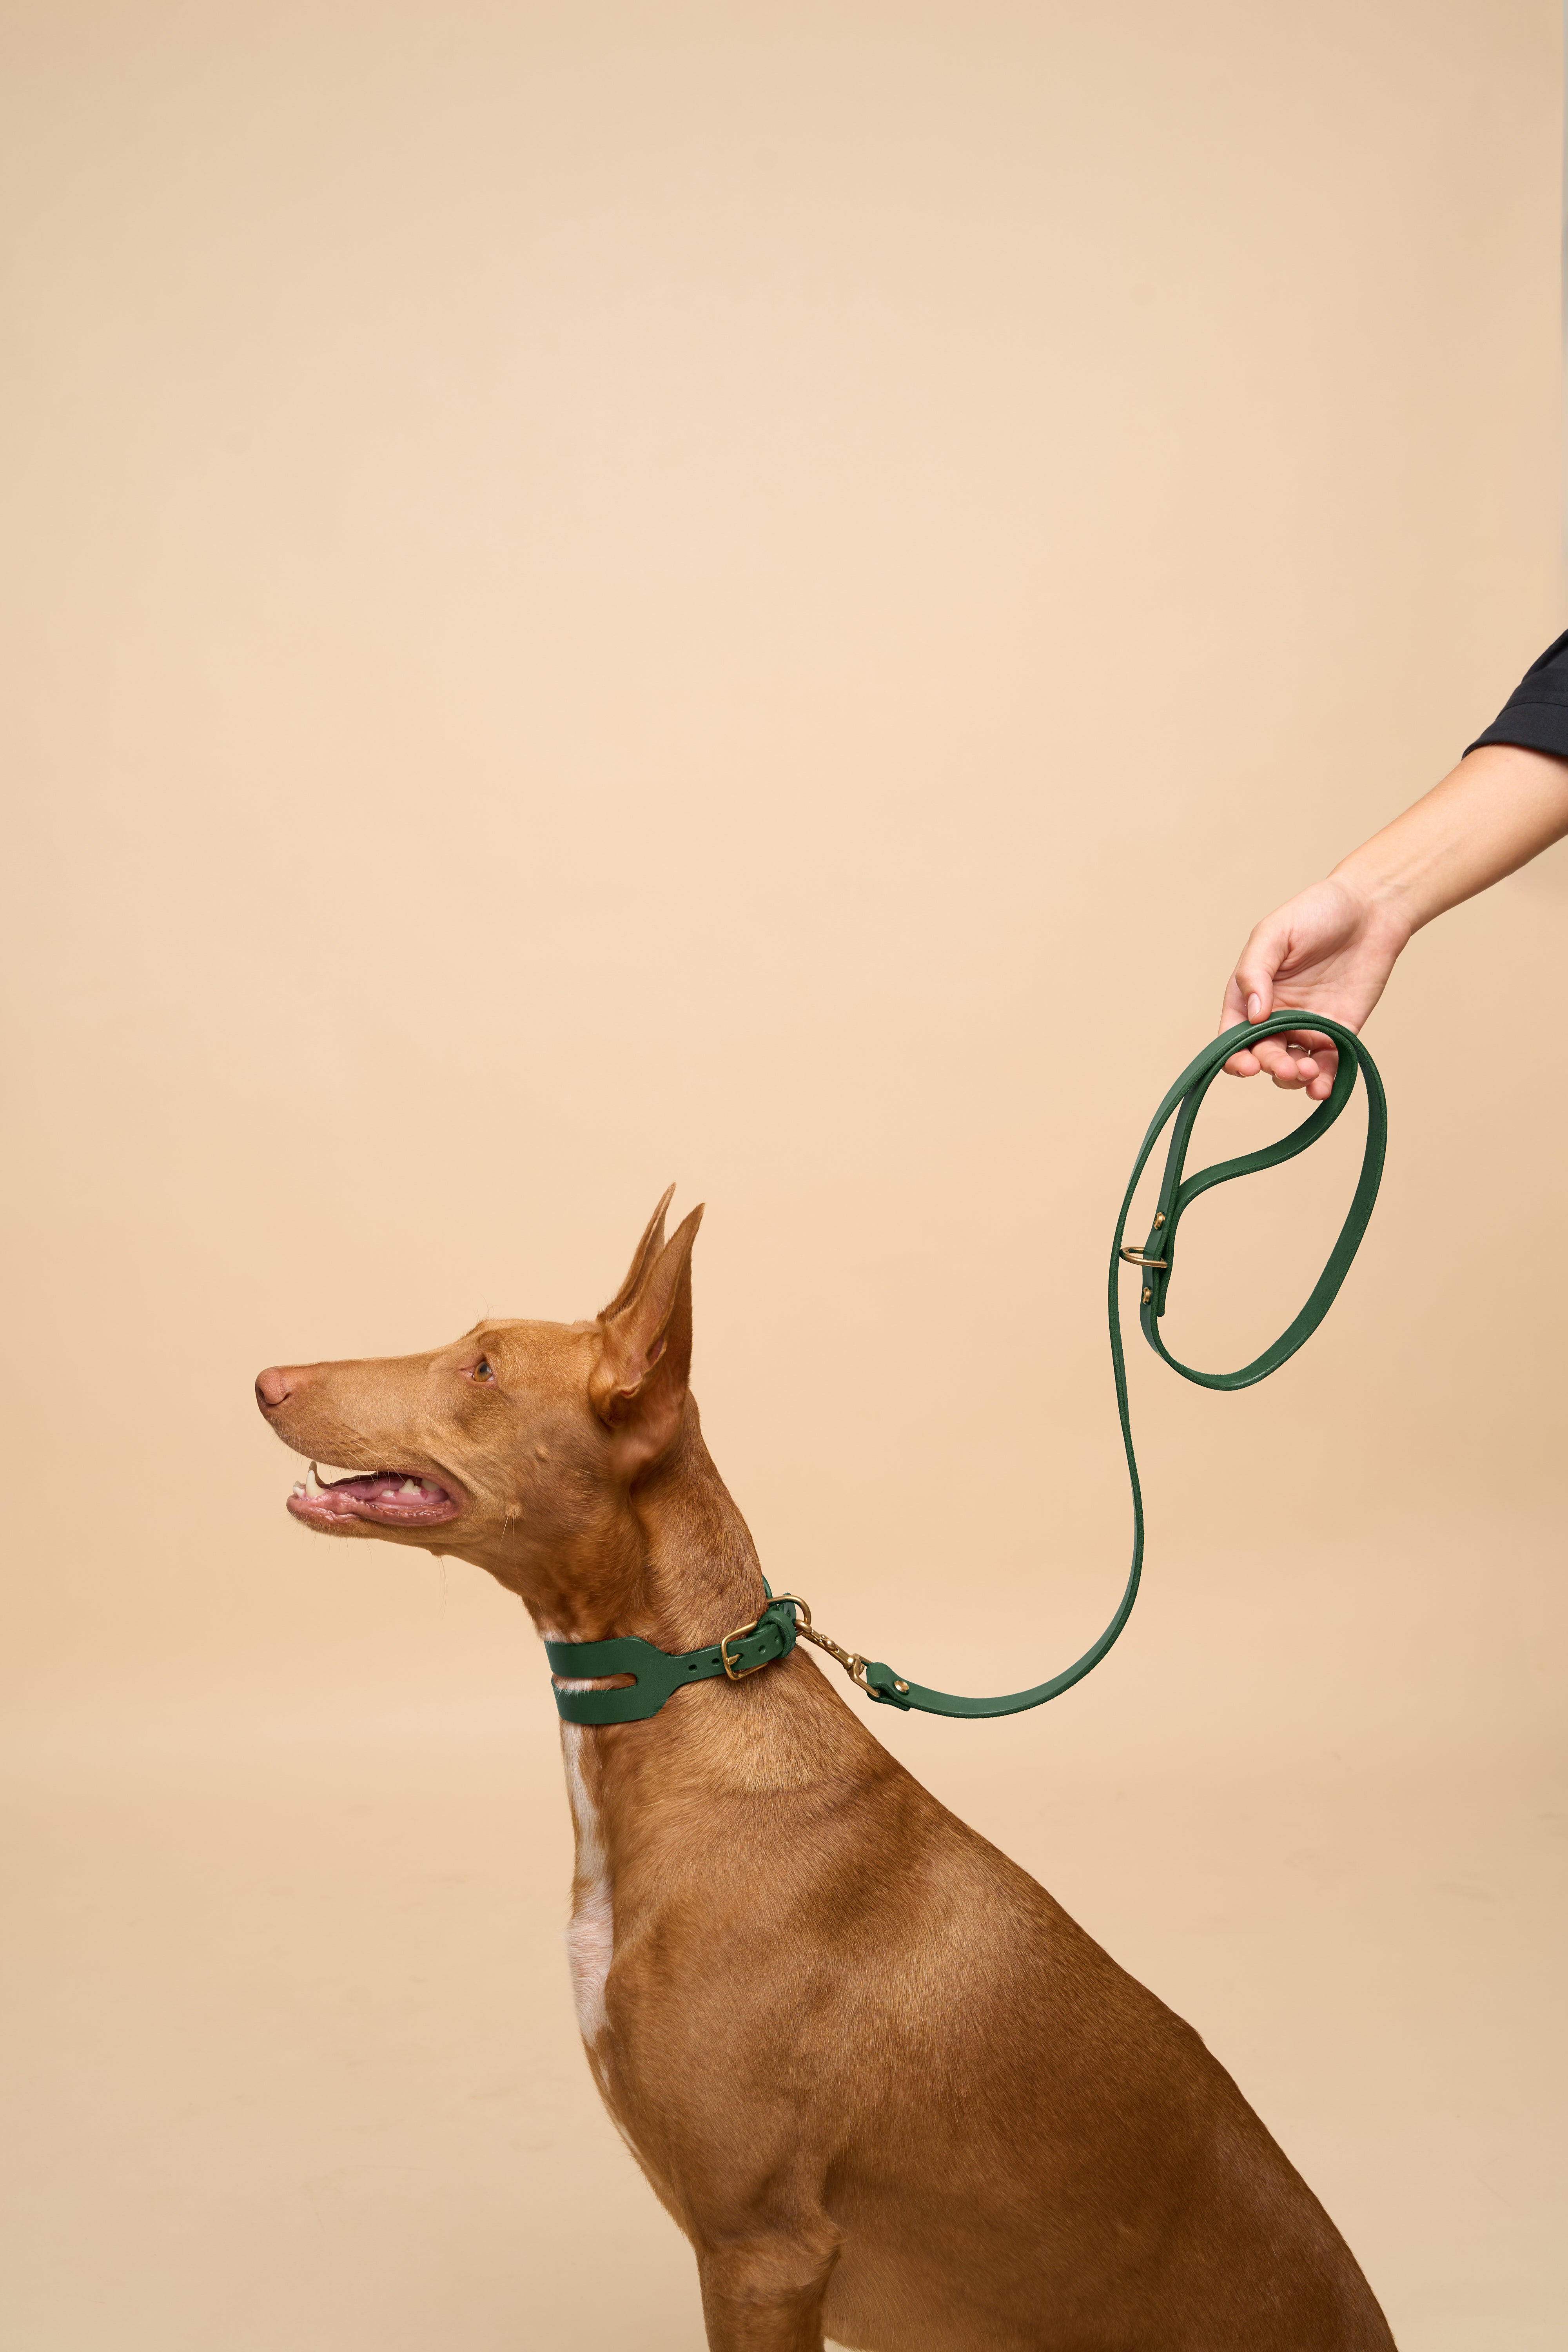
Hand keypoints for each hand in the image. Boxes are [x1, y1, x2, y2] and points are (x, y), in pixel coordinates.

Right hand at [1219, 878, 1410, 1099]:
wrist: (1372, 907)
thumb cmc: (1317, 911)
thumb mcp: (1274, 933)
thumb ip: (1255, 972)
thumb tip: (1253, 1016)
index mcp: (1251, 993)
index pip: (1232, 1035)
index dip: (1234, 1056)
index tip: (1247, 1065)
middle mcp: (1276, 1015)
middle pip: (1263, 1055)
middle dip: (1271, 1067)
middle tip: (1288, 1068)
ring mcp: (1308, 1027)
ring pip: (1292, 1068)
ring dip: (1294, 1079)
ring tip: (1308, 1074)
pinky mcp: (1340, 1032)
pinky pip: (1328, 1065)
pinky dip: (1324, 1081)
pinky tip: (1323, 1086)